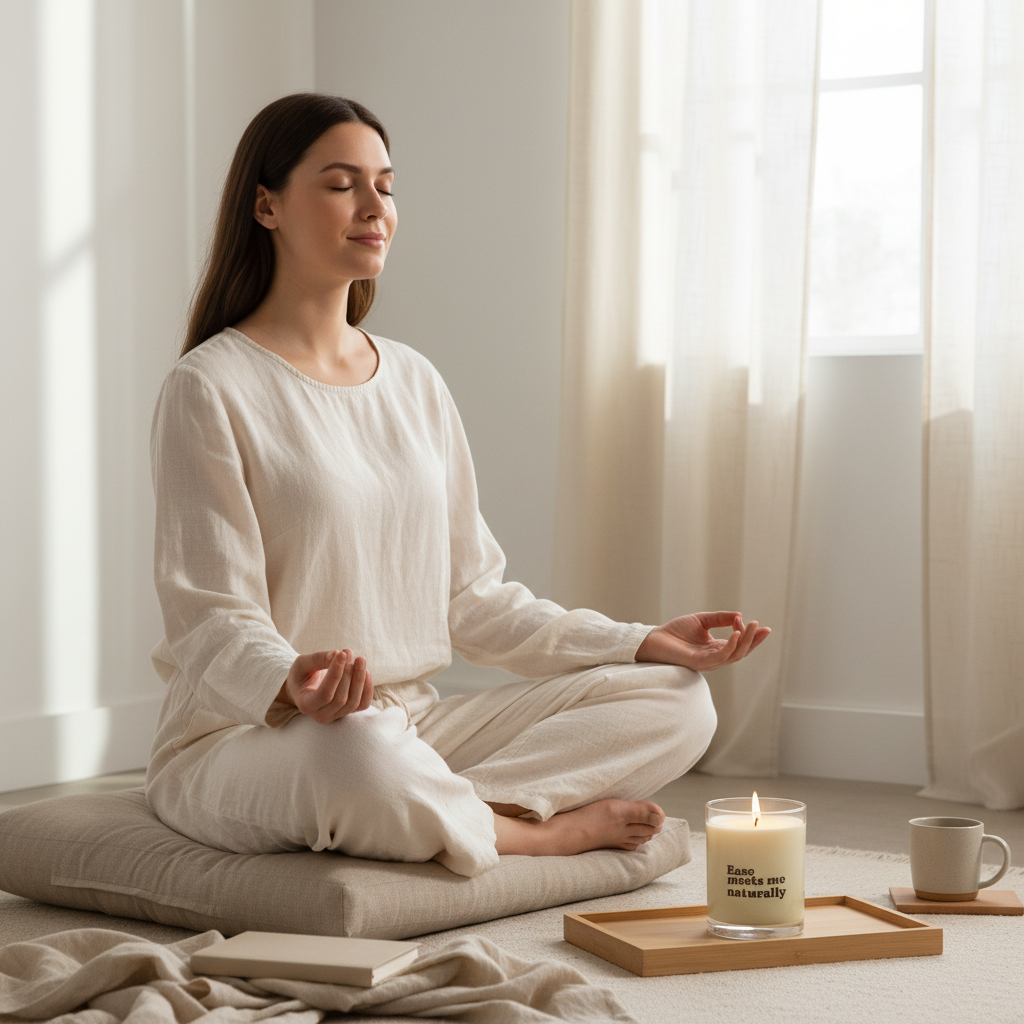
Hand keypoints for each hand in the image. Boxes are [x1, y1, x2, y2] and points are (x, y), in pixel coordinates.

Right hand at [277, 649, 373, 722]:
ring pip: (353, 702)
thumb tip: (338, 654)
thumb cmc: (302, 674)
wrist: (305, 687)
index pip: (324, 694)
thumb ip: (318, 659)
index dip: (335, 674)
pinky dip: (367, 689)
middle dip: (348, 673)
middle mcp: (321, 715)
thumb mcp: (303, 663)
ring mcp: (336, 716)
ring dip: (359, 679)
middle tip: (348, 652)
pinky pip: (363, 705)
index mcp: (306, 705)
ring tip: (359, 659)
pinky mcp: (348, 712)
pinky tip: (366, 672)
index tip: (342, 654)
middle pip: (340, 698)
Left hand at [634, 612, 770, 672]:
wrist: (655, 639)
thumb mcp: (702, 620)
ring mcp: (709, 662)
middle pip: (741, 652)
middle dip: (753, 640)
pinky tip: (735, 634)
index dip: (750, 635)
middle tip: (762, 627)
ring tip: (751, 625)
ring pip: (734, 655)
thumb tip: (739, 615)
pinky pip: (720, 656)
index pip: (739, 645)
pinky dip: (730, 645)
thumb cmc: (676, 632)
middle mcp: (715, 657)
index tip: (756, 623)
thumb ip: (720, 618)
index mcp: (716, 648)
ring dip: (745, 641)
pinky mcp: (700, 663)